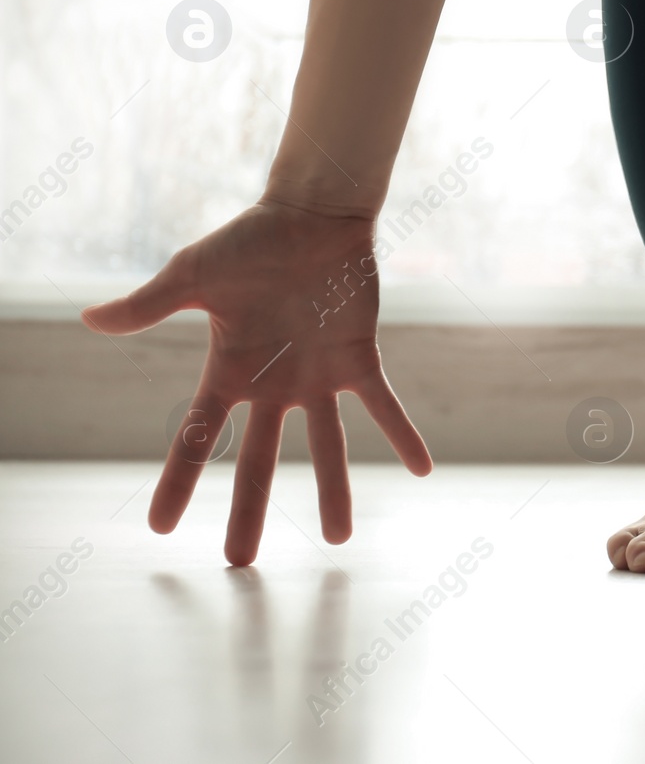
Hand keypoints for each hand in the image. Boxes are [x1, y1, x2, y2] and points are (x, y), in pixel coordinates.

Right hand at [82, 200, 431, 564]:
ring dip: (334, 490)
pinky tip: (422, 469)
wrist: (311, 216)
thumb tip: (88, 319)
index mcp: (230, 370)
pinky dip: (403, 434)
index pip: (196, 437)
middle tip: (242, 563)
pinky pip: (384, 405)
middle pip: (259, 460)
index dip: (178, 481)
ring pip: (327, 446)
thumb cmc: (249, 241)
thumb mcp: (191, 275)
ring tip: (340, 538)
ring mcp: (318, 376)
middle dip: (250, 510)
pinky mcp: (358, 358)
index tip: (160, 527)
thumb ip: (148, 305)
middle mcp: (274, 384)